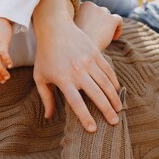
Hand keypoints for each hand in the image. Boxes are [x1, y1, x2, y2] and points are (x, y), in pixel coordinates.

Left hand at [32, 0, 121, 131]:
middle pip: (96, 95)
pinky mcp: (96, 53)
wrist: (55, 29)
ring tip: (119, 110)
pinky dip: (114, 83)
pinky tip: (117, 92)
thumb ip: (46, 98)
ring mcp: (88, 61)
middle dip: (107, 111)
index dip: (85, 117)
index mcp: (63, 79)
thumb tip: (49, 117)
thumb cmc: (45, 56)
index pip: (76, 103)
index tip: (93, 129)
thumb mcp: (40, 77)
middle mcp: (77, 71)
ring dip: (114, 98)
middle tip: (114, 123)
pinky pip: (108, 71)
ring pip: (106, 84)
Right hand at [74, 2, 122, 50]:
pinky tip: (114, 38)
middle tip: (95, 34)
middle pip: (97, 11)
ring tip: (104, 36)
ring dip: (106, 23)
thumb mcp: (72, 30)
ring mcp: (102, 11)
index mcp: (79, 5)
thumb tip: (86, 24)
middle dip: (97, 20)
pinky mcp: (112, 19)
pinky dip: (118, 28)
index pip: (86, 8)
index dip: (87, 19)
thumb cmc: (75, 44)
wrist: (82, 52)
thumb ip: (78, 23)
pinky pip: (118, 20)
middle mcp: (91, 5)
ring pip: (107, 14)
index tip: (86, 31)